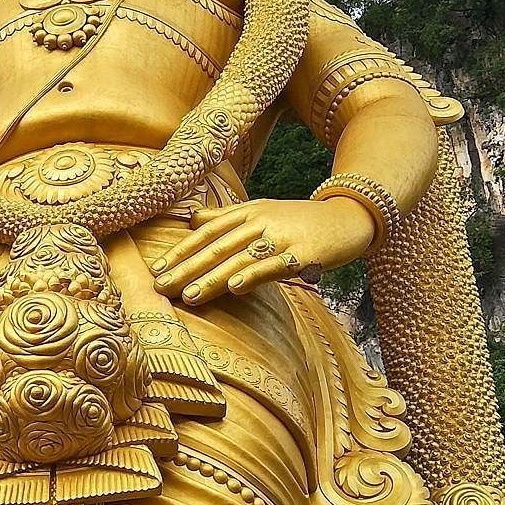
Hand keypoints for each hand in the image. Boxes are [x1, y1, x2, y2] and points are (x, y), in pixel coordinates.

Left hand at [151, 197, 375, 304]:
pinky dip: (255, 276)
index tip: (156, 268)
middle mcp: (260, 222)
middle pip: (217, 247)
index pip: (206, 232)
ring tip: (189, 295)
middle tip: (161, 286)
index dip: (181, 250)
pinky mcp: (303, 254)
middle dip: (187, 268)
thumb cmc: (299, 218)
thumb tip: (192, 218)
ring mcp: (281, 238)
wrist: (348, 217)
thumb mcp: (262, 209)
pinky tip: (236, 288)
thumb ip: (225, 215)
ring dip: (213, 278)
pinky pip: (275, 267)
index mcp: (247, 212)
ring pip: (240, 259)